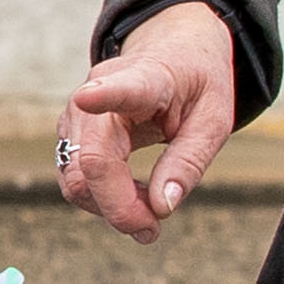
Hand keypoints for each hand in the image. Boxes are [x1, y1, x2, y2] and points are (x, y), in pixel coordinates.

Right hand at [56, 0, 241, 238]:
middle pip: (92, 161)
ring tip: (150, 210)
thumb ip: (189, 162)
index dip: (102, 96)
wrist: (171, 53)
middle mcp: (97, 91)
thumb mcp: (214, 120)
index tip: (87, 97)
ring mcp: (77, 113)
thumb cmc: (195, 84)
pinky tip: (133, 195)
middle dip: (120, 207)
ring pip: (76, 178)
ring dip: (110, 207)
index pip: (120, 88)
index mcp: (146, 78)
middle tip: (153, 230)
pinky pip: (75, 179)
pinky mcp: (70, 133)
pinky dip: (102, 199)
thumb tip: (161, 208)